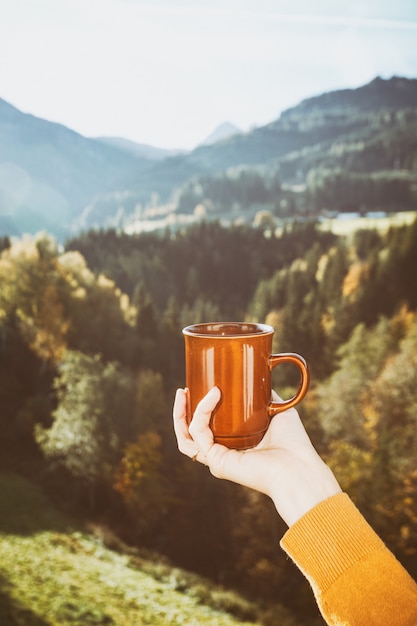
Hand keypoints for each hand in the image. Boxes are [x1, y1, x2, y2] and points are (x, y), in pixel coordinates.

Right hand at [173, 387, 340, 526]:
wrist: (298, 465)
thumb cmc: (293, 443)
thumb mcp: (276, 409)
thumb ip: (263, 396)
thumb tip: (257, 377)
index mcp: (232, 443)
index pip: (206, 428)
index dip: (197, 409)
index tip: (196, 388)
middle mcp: (222, 452)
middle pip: (189, 433)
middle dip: (181, 411)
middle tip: (182, 390)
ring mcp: (217, 459)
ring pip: (186, 436)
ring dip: (180, 413)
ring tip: (182, 393)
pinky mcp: (216, 461)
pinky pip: (198, 433)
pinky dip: (201, 412)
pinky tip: (213, 396)